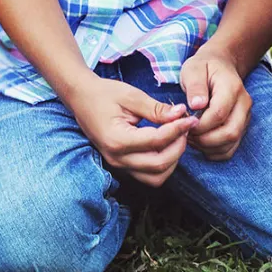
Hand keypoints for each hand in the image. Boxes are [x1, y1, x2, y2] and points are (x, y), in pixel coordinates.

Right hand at [69, 74, 195, 186]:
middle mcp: (118, 158)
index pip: (157, 141)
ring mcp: (118, 164)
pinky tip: (166, 144)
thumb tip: (181, 114)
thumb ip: (156, 109)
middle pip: (159, 165)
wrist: (81, 97)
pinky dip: (162, 164)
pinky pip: (148, 174)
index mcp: (118, 140)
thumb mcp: (131, 96)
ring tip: (177, 136)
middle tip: (185, 127)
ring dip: (171, 160)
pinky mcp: (122, 165)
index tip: (191, 118)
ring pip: (155, 177)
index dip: (178, 130)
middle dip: (178, 147)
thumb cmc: (104, 93)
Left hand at [180, 45, 251, 160]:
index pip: (219, 114)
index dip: (200, 124)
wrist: (220, 65)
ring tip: (191, 137)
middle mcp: (244, 104)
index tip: (185, 122)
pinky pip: (230, 148)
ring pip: (231, 143)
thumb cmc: (203, 67)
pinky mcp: (241, 127)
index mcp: (232, 87)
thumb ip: (195, 86)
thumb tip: (197, 105)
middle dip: (205, 139)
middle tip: (187, 134)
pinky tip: (200, 141)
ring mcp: (245, 117)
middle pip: (230, 132)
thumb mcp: (193, 69)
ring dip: (208, 147)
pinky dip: (214, 151)